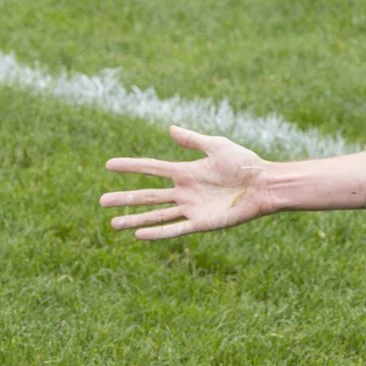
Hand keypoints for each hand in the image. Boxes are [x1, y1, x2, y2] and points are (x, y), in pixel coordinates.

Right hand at [99, 126, 268, 240]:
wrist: (264, 184)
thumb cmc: (245, 163)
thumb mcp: (217, 146)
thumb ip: (193, 140)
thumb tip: (169, 129)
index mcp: (186, 172)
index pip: (151, 168)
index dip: (131, 166)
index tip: (108, 165)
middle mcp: (184, 191)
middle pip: (147, 195)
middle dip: (124, 198)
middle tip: (101, 201)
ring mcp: (191, 208)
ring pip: (156, 215)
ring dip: (134, 219)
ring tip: (113, 223)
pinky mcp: (202, 223)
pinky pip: (175, 229)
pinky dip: (157, 232)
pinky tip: (138, 235)